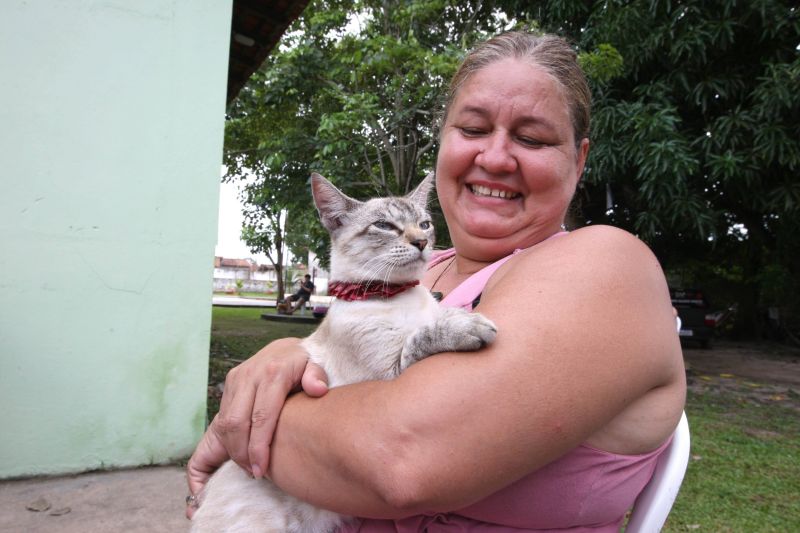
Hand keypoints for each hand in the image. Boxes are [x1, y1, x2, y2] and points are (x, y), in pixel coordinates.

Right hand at [185, 337, 328, 517]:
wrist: (291, 347)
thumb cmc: (308, 362)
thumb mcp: (318, 365)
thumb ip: (318, 376)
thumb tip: (317, 389)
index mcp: (273, 372)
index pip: (261, 417)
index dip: (258, 447)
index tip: (262, 470)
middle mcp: (250, 374)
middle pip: (237, 423)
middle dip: (242, 453)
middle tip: (255, 472)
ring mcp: (237, 378)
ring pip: (225, 422)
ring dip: (233, 448)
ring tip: (250, 465)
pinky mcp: (230, 382)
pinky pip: (222, 416)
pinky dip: (230, 438)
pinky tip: (243, 450)